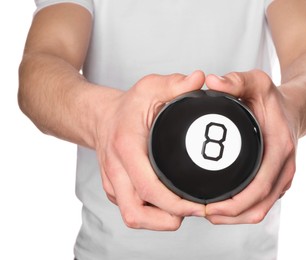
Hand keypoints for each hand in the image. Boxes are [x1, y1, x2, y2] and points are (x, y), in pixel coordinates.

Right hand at [95, 71, 205, 229]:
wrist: (100, 117)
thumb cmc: (126, 106)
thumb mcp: (150, 88)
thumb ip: (175, 84)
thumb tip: (201, 80)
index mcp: (126, 147)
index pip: (148, 187)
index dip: (174, 203)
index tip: (197, 205)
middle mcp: (116, 170)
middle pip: (136, 213)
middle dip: (168, 219)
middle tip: (194, 211)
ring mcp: (113, 182)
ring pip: (133, 217)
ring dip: (159, 221)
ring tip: (184, 211)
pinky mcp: (114, 189)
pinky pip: (132, 211)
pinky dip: (152, 215)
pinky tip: (171, 207)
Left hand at [204, 70, 298, 223]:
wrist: (295, 108)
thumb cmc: (273, 99)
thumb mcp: (257, 82)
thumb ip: (235, 80)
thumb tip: (211, 81)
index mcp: (280, 149)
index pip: (258, 188)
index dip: (232, 204)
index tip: (206, 205)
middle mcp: (284, 168)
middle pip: (258, 207)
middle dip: (228, 215)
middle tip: (200, 211)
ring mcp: (282, 177)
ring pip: (259, 210)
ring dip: (234, 217)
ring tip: (207, 213)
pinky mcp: (277, 180)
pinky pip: (260, 203)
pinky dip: (241, 211)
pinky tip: (221, 207)